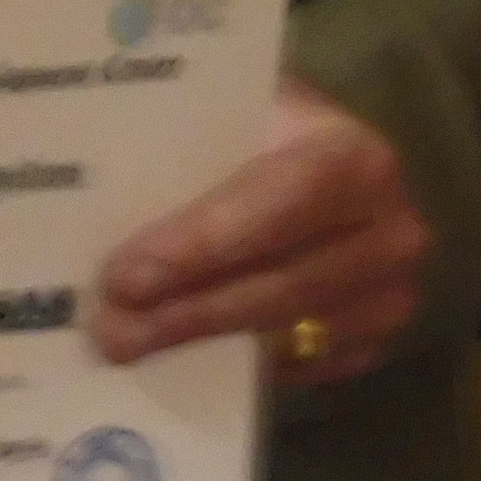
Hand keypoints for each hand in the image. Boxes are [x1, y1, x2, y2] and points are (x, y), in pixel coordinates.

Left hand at [88, 78, 429, 390]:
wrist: (313, 153)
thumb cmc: (254, 126)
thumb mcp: (229, 114)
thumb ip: (185, 147)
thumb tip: (88, 191)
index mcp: (353, 156)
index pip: (277, 204)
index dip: (202, 244)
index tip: (126, 276)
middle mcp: (391, 228)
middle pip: (283, 283)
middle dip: (189, 311)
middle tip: (112, 329)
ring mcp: (391, 292)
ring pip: (290, 332)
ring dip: (203, 344)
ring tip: (129, 347)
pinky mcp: (376, 340)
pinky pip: (304, 367)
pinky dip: (237, 366)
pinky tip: (178, 362)